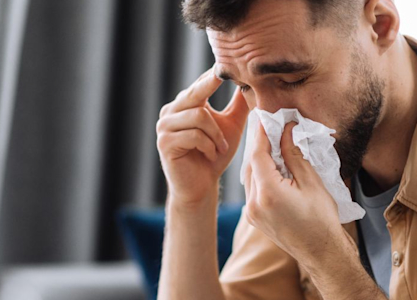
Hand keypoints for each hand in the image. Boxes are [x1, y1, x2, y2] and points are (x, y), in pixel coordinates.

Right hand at [157, 67, 249, 205]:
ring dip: (216, 134)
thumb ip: (238, 104)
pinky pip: (193, 135)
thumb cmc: (215, 155)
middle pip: (195, 92)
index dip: (213, 75)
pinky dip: (208, 145)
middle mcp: (170, 112)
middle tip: (222, 74)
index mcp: (184, 105)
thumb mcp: (231, 125)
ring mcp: (164, 127)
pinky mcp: (165, 143)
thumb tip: (251, 81)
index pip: (200, 83)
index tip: (225, 63)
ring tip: (221, 147)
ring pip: (198, 116)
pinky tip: (211, 154)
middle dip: (211, 85)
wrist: (201, 186)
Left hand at [243, 121, 347, 265]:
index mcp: (268, 193)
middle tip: (271, 128)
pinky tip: (272, 167)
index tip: (266, 119)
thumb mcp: (311, 182)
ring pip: (249, 176)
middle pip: (251, 164)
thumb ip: (294, 155)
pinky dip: (260, 175)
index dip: (262, 134)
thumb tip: (287, 131)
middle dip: (260, 145)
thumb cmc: (321, 219)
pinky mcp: (254, 218)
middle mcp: (254, 203)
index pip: (258, 154)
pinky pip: (252, 189)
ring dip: (259, 160)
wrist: (321, 252)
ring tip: (273, 145)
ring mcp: (252, 212)